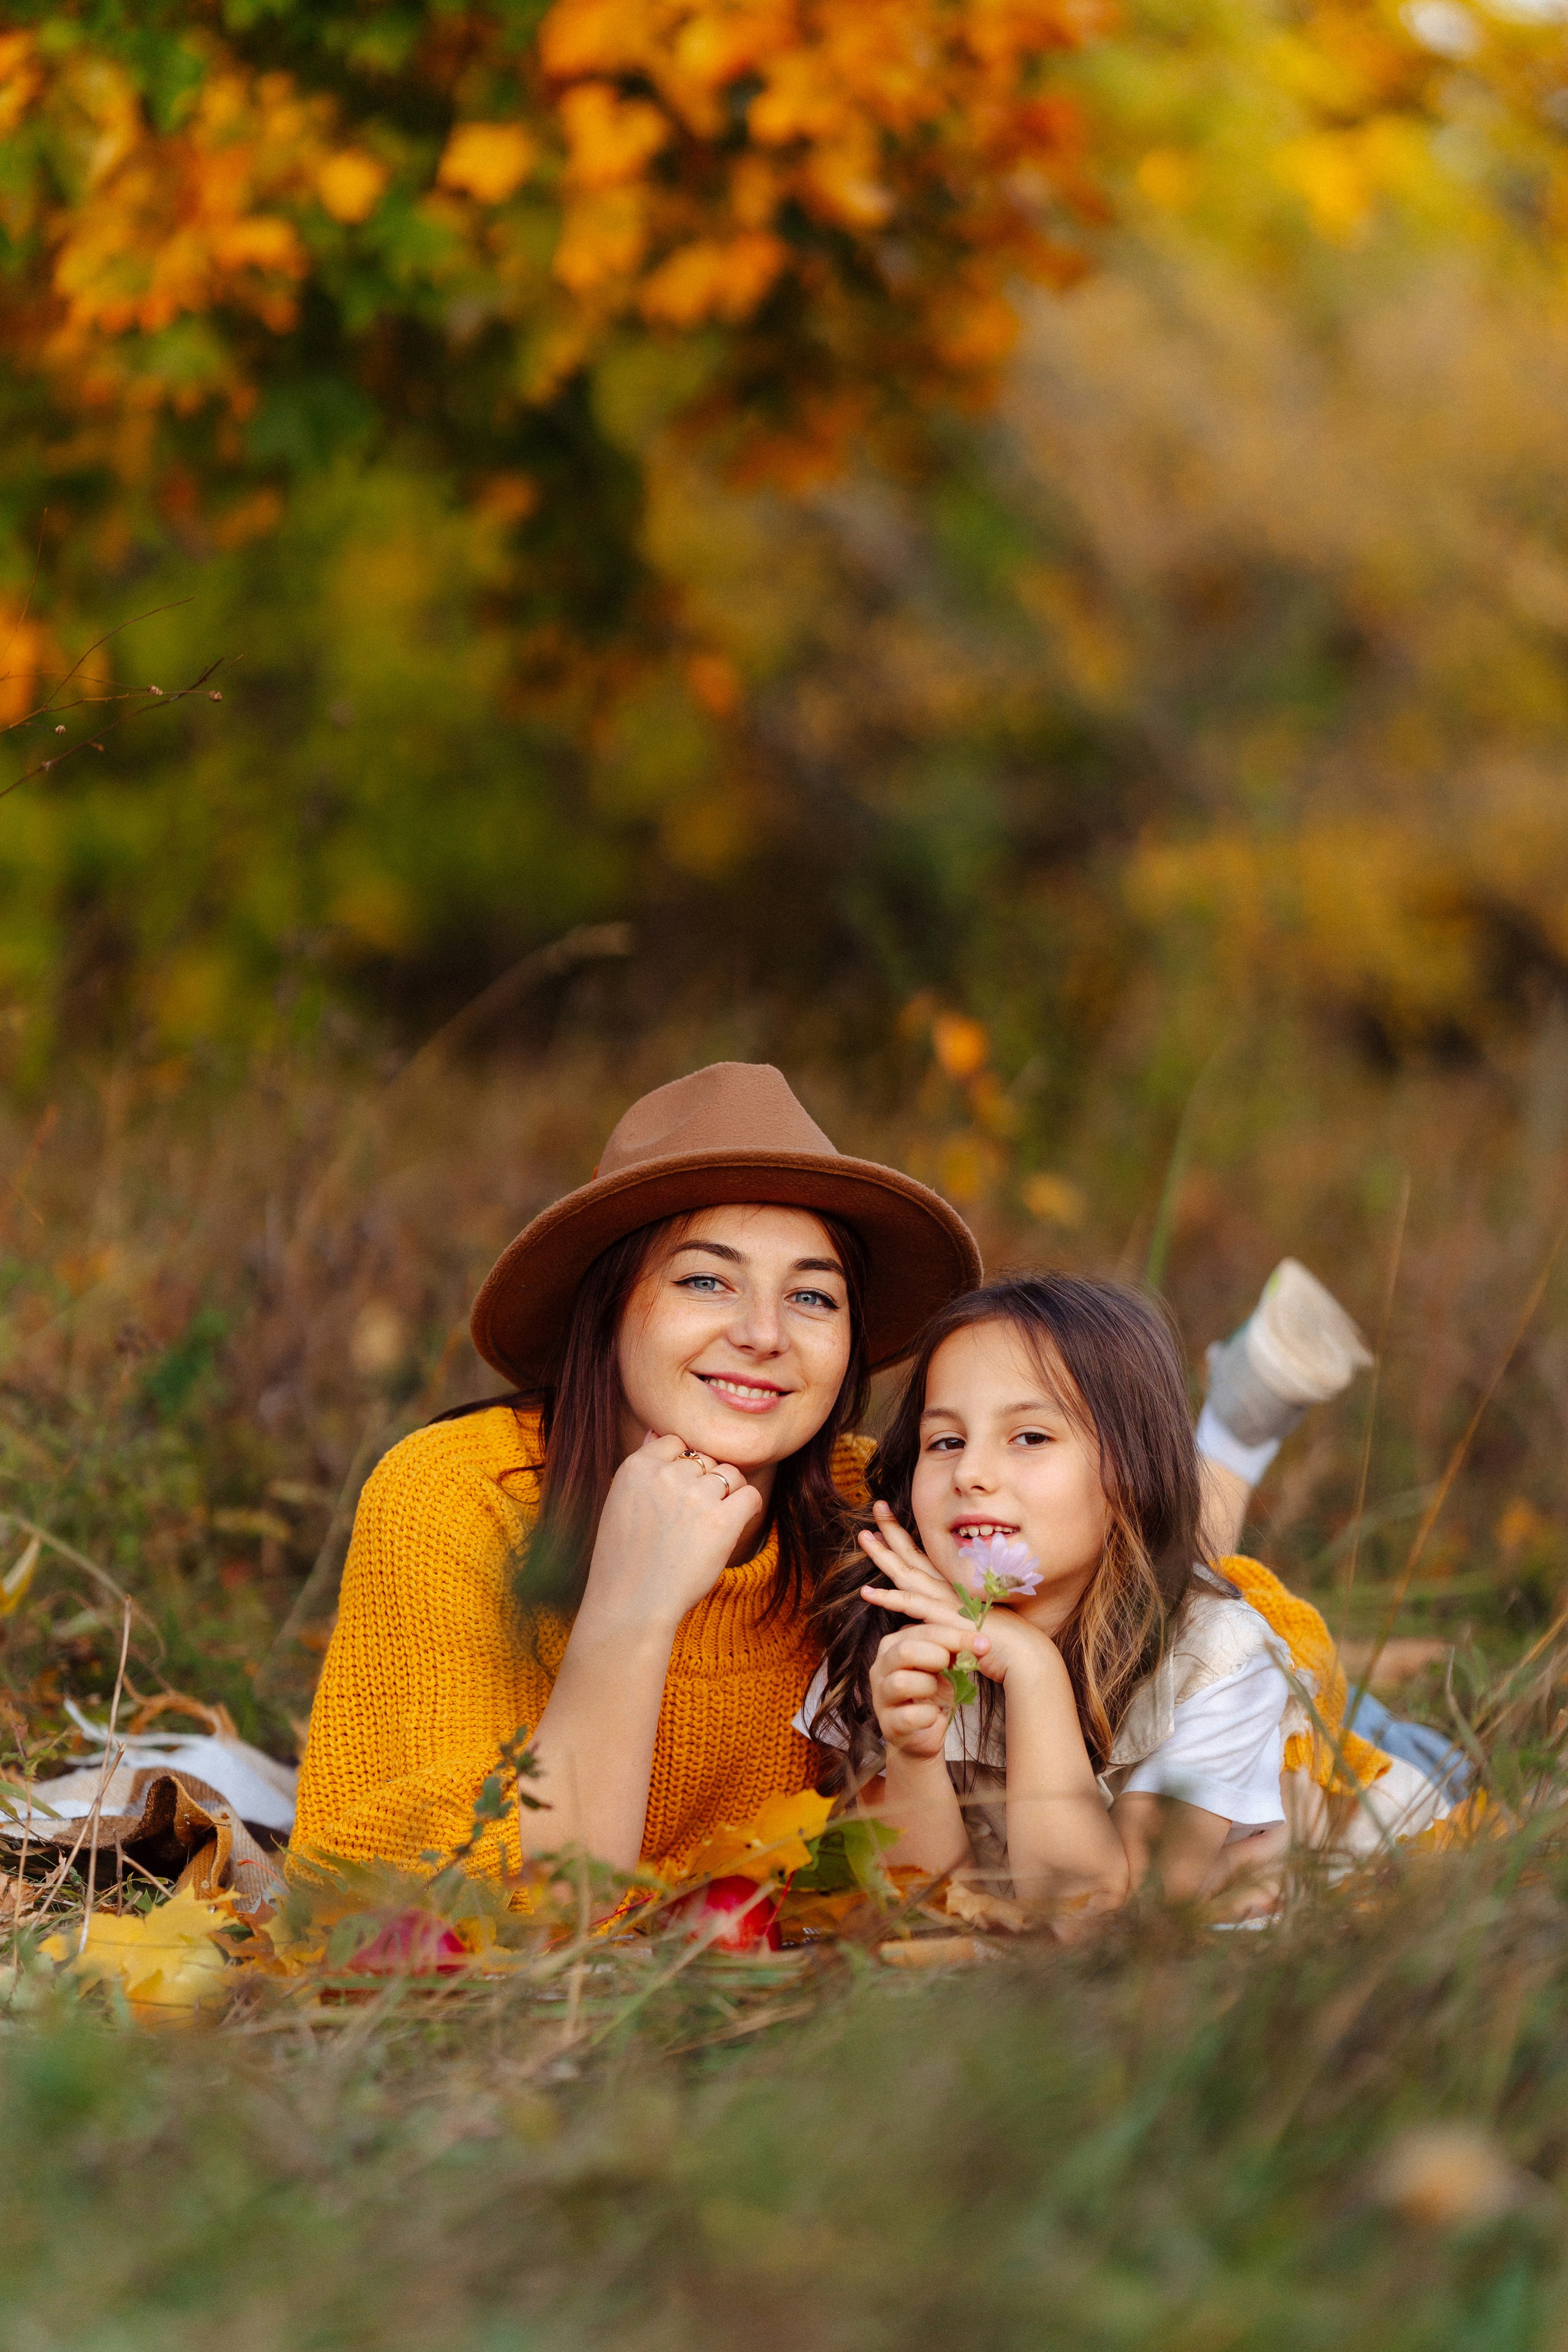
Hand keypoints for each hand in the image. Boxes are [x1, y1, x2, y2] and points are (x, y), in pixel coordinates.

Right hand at [582, 1431, 762, 1632]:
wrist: (630, 1606)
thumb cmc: (624, 1561)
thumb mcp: (619, 1503)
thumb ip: (643, 1468)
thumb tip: (659, 1434)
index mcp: (637, 1467)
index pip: (676, 1442)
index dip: (681, 1467)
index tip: (677, 1495)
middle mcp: (667, 1475)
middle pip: (705, 1458)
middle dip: (705, 1482)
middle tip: (692, 1518)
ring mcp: (695, 1496)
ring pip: (731, 1474)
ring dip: (727, 1495)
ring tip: (709, 1526)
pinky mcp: (722, 1521)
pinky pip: (750, 1495)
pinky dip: (746, 1509)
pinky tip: (731, 1527)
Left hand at [859, 1504, 989, 1762]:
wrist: (1024, 1655)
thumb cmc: (1005, 1644)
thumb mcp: (976, 1623)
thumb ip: (958, 1619)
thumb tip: (941, 1622)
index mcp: (955, 1586)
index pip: (925, 1557)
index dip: (905, 1538)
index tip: (887, 1522)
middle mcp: (949, 1587)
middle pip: (913, 1554)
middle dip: (893, 1530)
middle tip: (875, 1507)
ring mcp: (945, 1601)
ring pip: (907, 1572)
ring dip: (883, 1555)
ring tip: (863, 1537)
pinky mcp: (944, 1619)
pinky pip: (911, 1605)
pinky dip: (888, 1599)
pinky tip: (867, 1592)